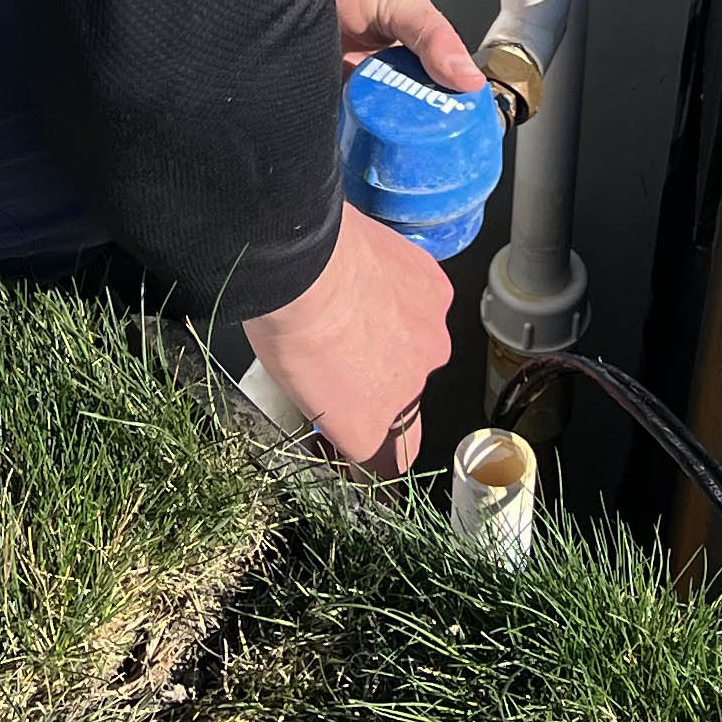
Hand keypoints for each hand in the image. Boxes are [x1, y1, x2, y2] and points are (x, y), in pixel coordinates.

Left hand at [241, 202, 453, 474]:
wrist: (304, 259)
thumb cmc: (283, 322)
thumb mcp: (291, 383)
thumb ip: (330, 403)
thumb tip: (335, 395)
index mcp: (368, 428)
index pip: (387, 462)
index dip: (369, 442)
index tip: (352, 427)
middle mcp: (410, 394)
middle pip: (402, 395)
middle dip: (379, 377)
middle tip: (343, 343)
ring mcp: (431, 343)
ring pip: (417, 346)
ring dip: (395, 332)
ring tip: (357, 300)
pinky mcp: (438, 297)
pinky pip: (424, 301)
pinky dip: (404, 293)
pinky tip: (374, 273)